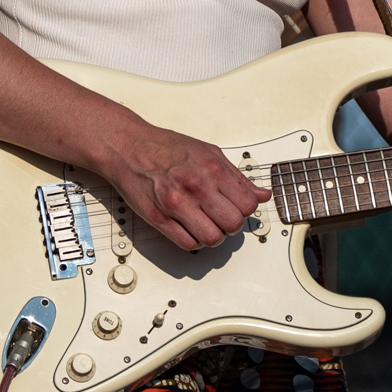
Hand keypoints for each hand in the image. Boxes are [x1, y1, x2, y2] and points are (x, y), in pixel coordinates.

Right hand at [105, 126, 271, 250]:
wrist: (129, 148)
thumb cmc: (168, 149)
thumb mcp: (210, 153)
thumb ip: (237, 177)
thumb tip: (262, 195)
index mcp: (212, 169)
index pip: (247, 205)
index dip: (246, 209)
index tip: (239, 207)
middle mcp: (196, 187)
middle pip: (232, 224)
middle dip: (231, 224)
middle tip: (223, 216)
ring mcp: (176, 204)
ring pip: (212, 238)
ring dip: (213, 235)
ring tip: (207, 223)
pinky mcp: (159, 218)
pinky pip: (188, 244)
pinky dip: (194, 240)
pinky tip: (191, 227)